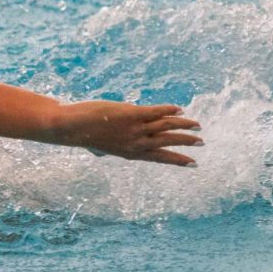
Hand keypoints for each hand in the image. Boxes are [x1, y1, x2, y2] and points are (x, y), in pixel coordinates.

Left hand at [46, 101, 201, 165]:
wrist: (71, 127)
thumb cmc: (82, 135)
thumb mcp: (96, 148)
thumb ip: (103, 151)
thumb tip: (99, 154)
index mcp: (130, 153)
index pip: (159, 158)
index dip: (177, 160)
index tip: (193, 164)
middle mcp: (136, 144)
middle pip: (168, 143)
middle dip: (186, 143)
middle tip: (201, 142)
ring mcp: (135, 129)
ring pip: (166, 127)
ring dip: (183, 125)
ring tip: (197, 125)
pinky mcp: (131, 114)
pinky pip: (155, 112)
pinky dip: (168, 110)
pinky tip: (178, 108)